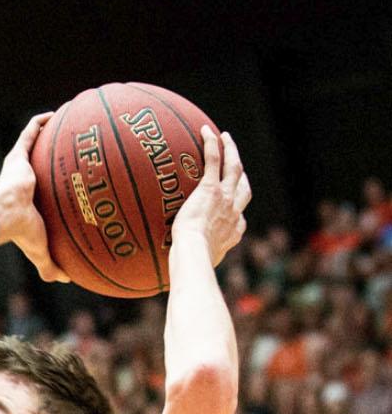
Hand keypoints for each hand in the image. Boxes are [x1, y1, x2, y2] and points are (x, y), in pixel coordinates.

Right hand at [0, 113, 69, 283]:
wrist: (4, 215)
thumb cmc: (20, 232)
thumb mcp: (41, 250)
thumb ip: (52, 264)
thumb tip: (68, 279)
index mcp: (28, 202)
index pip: (40, 193)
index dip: (52, 186)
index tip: (67, 182)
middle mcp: (24, 182)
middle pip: (40, 165)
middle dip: (53, 157)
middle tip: (74, 151)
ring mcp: (20, 167)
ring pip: (35, 145)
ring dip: (47, 133)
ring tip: (68, 123)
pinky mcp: (18, 156)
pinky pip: (30, 133)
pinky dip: (40, 122)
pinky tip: (56, 114)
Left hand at [171, 127, 250, 265]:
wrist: (193, 254)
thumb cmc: (189, 267)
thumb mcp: (192, 268)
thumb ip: (187, 268)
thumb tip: (169, 282)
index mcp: (232, 232)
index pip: (239, 217)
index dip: (237, 209)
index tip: (231, 206)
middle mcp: (233, 212)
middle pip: (244, 188)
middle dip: (241, 175)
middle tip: (236, 165)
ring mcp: (224, 198)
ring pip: (234, 167)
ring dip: (232, 151)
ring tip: (226, 138)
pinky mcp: (211, 188)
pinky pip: (214, 159)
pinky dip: (213, 144)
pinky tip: (208, 130)